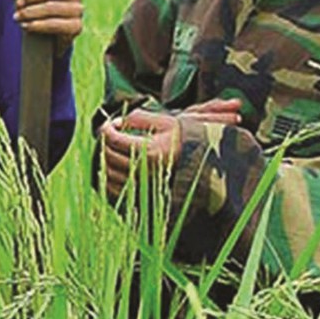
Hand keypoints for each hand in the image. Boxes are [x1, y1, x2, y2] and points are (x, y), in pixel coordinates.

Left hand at [10, 0, 81, 42]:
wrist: (39, 35)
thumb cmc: (30, 7)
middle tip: (18, 3)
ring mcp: (77, 8)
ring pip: (54, 6)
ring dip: (32, 11)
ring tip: (18, 16)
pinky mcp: (76, 26)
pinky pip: (57, 24)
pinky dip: (39, 25)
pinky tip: (27, 25)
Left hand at [96, 100, 243, 195]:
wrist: (214, 168)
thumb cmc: (192, 141)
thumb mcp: (170, 122)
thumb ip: (140, 118)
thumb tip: (119, 120)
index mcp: (151, 152)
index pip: (113, 138)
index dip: (108, 128)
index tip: (112, 124)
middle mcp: (146, 172)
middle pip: (108, 156)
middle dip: (105, 143)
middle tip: (110, 134)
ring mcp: (144, 188)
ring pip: (108, 175)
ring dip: (105, 161)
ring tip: (113, 150)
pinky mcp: (144, 200)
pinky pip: (114, 192)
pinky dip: (109, 180)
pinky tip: (116, 169)